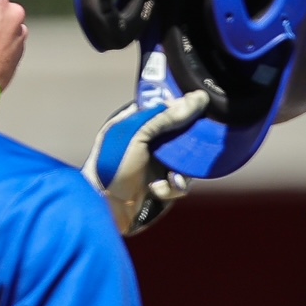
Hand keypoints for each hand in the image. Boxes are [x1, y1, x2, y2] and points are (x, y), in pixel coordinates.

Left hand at [83, 91, 210, 234]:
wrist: (106, 207)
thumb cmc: (112, 166)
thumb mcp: (136, 134)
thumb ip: (165, 116)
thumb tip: (197, 99)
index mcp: (134, 122)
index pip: (165, 106)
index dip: (182, 106)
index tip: (198, 107)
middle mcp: (147, 141)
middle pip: (181, 132)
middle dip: (188, 143)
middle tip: (192, 145)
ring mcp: (156, 163)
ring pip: (186, 158)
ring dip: (181, 170)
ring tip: (171, 177)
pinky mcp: (163, 184)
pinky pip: (181, 181)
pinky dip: (173, 187)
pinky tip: (158, 189)